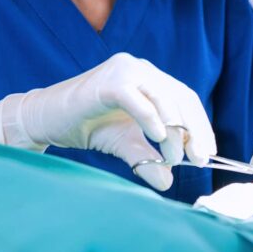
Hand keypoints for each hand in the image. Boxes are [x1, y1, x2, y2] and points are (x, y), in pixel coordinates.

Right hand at [0, 53, 215, 190]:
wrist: (45, 118)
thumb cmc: (86, 125)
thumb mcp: (123, 144)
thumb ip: (146, 158)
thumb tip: (168, 183)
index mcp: (148, 78)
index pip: (185, 98)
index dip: (200, 126)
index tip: (207, 154)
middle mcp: (140, 68)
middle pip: (180, 97)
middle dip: (193, 130)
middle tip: (198, 159)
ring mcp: (124, 70)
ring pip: (163, 96)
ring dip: (174, 130)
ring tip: (174, 157)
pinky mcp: (108, 80)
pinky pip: (137, 99)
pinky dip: (151, 118)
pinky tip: (158, 139)